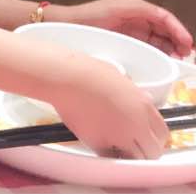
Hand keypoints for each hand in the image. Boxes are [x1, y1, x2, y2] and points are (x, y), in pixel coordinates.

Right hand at [52, 54, 169, 158]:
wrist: (66, 78)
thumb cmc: (89, 71)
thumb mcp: (120, 77)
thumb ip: (135, 93)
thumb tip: (142, 98)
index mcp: (144, 106)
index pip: (162, 133)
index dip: (155, 138)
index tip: (147, 138)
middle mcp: (136, 124)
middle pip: (153, 150)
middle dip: (145, 150)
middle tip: (133, 146)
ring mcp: (119, 136)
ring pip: (134, 158)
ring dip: (128, 155)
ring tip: (117, 147)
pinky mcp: (98, 142)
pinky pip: (109, 155)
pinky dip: (107, 153)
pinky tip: (101, 145)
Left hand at [53, 0, 192, 57]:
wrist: (65, 26)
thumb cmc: (89, 16)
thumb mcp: (119, 9)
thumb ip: (142, 11)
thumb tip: (165, 20)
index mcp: (136, 8)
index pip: (164, 17)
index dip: (178, 30)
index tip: (187, 44)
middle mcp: (136, 17)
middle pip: (164, 29)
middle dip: (177, 40)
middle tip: (185, 56)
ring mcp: (131, 29)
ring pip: (157, 39)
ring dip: (169, 48)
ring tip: (176, 60)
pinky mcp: (125, 40)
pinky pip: (146, 45)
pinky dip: (156, 52)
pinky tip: (161, 60)